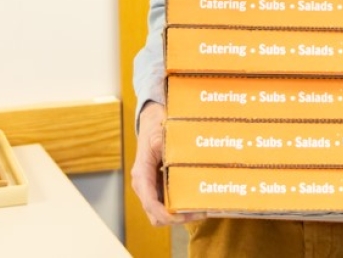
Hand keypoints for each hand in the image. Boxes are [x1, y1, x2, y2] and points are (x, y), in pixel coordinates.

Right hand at [131, 102, 204, 225]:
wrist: (150, 123)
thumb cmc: (153, 129)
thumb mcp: (159, 134)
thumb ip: (163, 144)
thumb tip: (171, 150)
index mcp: (141, 175)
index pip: (149, 202)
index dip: (165, 214)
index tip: (181, 217)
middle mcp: (144, 186)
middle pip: (156, 215)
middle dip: (176, 219)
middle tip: (199, 212)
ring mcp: (150, 188)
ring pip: (161, 213)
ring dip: (179, 215)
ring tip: (201, 208)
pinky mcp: (158, 187)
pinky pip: (167, 203)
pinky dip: (180, 206)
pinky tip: (196, 200)